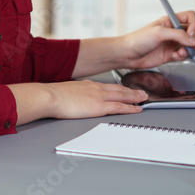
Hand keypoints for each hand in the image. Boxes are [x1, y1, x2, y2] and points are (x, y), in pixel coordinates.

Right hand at [8, 80, 146, 124]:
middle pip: (119, 89)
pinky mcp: (99, 106)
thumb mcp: (66, 92)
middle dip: (132, 91)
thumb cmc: (54, 96)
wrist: (50, 96)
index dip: (120, 89)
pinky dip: (130, 107)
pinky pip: (119, 106)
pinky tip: (137, 109)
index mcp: (88, 85)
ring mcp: (99, 97)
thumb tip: (74, 99)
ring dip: (135, 97)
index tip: (127, 90)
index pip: (109, 87)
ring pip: (123, 96)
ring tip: (144, 99)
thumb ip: (74, 95)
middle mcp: (96, 88)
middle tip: (142, 93)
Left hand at [118, 10, 194, 70]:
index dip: (194, 24)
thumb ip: (177, 35)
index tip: (191, 33)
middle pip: (192, 32)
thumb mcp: (159, 32)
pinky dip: (183, 56)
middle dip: (192, 39)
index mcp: (170, 21)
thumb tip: (192, 40)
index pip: (189, 18)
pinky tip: (176, 56)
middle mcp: (172, 32)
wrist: (129, 54)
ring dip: (188, 49)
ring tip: (181, 52)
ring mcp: (171, 43)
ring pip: (189, 45)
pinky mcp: (170, 55)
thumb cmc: (138, 39)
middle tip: (188, 43)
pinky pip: (182, 55)